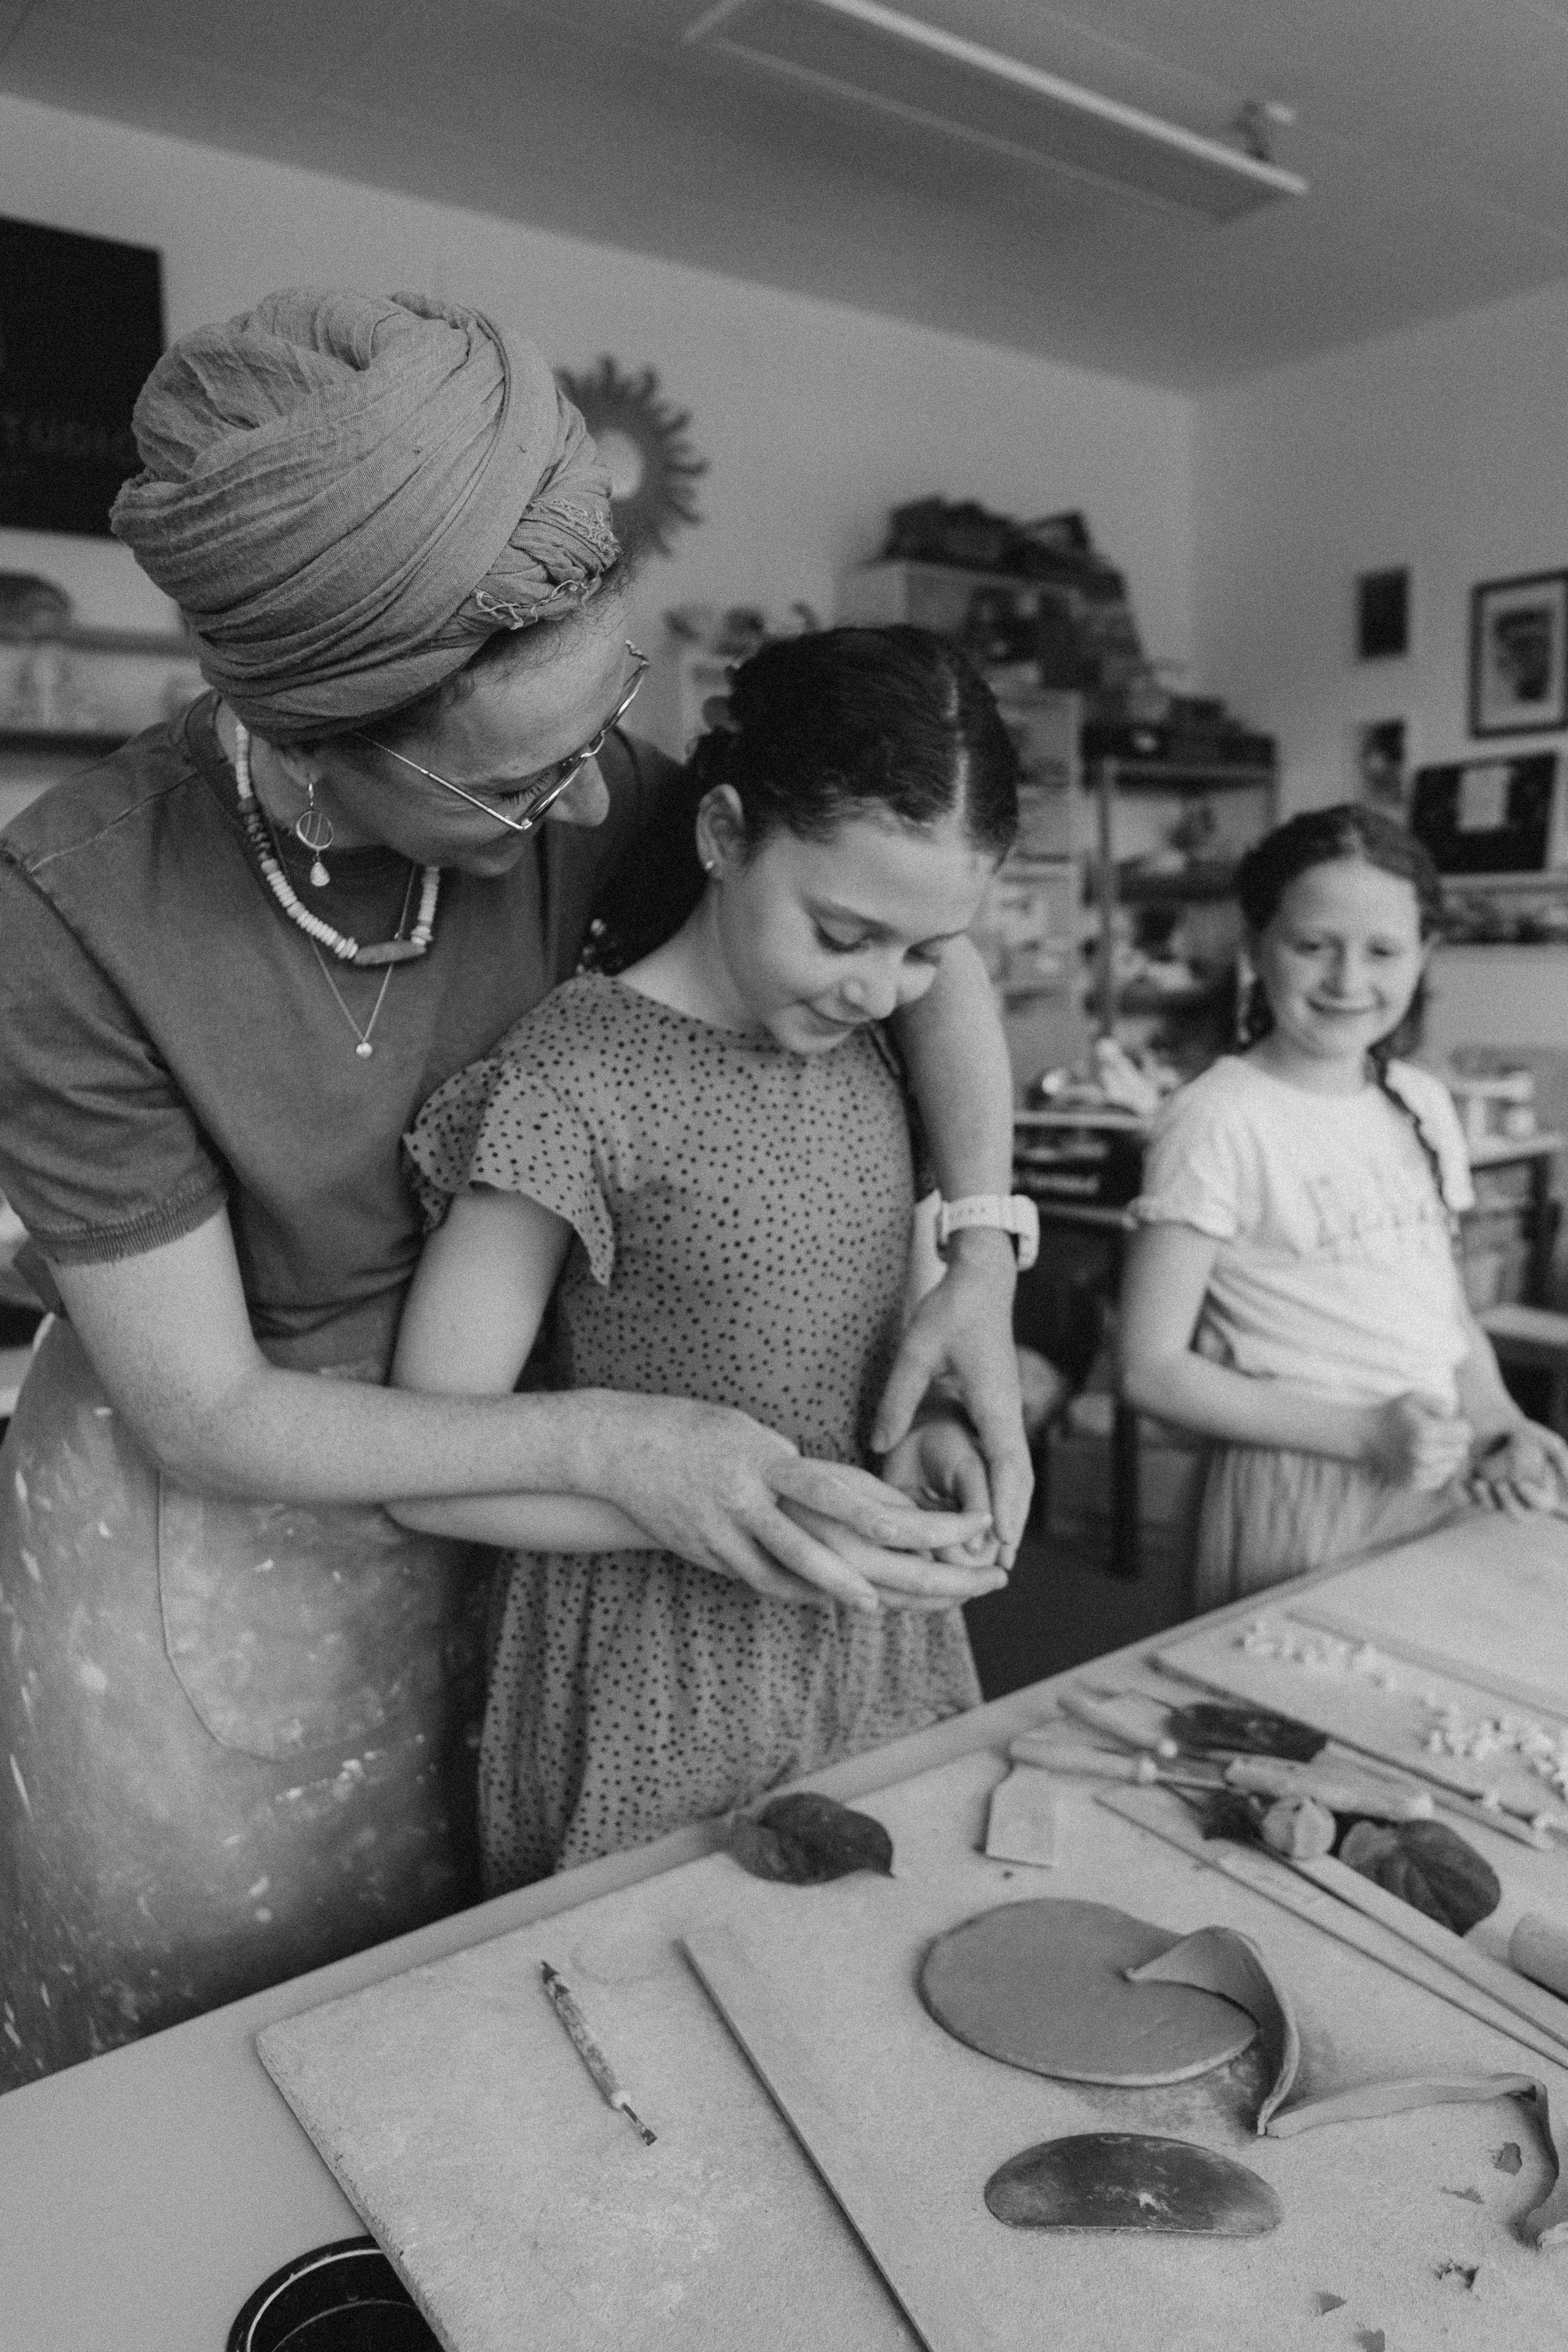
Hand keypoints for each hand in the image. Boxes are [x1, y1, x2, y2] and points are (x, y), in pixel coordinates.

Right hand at [592, 1392, 993, 1612]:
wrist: (620, 1445)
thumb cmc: (695, 1428)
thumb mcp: (747, 1431)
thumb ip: (788, 1463)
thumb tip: (832, 1486)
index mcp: (762, 1461)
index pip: (825, 1489)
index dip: (867, 1513)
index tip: (906, 1531)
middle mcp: (742, 1499)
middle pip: (799, 1548)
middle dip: (841, 1578)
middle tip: (881, 1601)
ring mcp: (716, 1530)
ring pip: (772, 1575)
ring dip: (818, 1592)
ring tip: (861, 1605)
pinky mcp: (699, 1551)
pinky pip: (747, 1576)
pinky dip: (782, 1587)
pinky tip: (811, 1595)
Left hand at [871, 1231, 1033, 1563]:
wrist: (981, 1280)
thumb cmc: (952, 1309)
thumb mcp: (917, 1350)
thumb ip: (897, 1398)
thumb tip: (878, 1446)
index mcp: (995, 1403)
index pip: (1008, 1465)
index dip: (1007, 1508)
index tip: (1003, 1546)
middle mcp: (1007, 1414)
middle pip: (1019, 1480)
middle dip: (1013, 1524)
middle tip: (1002, 1571)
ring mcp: (1005, 1412)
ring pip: (1015, 1471)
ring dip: (1009, 1510)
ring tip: (998, 1554)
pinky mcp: (997, 1408)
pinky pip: (1002, 1457)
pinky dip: (1001, 1489)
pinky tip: (986, 1510)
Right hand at [1362, 1392, 1473, 1490]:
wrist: (1364, 1437)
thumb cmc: (1392, 1415)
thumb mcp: (1414, 1398)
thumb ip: (1440, 1404)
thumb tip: (1455, 1419)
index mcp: (1426, 1431)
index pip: (1466, 1433)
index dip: (1460, 1426)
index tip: (1450, 1424)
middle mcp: (1424, 1454)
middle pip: (1461, 1451)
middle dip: (1455, 1442)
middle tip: (1441, 1436)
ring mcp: (1417, 1472)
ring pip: (1452, 1467)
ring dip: (1447, 1457)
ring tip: (1432, 1448)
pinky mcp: (1412, 1484)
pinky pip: (1439, 1479)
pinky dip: (1436, 1470)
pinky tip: (1425, 1460)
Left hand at [1467, 1419, 1567, 1518]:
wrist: (1490, 1422)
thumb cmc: (1522, 1432)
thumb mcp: (1545, 1439)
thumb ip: (1559, 1455)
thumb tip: (1567, 1478)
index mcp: (1540, 1491)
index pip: (1542, 1504)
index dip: (1534, 1498)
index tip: (1521, 1483)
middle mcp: (1519, 1498)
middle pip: (1519, 1516)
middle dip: (1510, 1504)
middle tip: (1502, 1484)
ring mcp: (1496, 1496)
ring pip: (1493, 1509)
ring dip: (1487, 1499)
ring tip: (1480, 1482)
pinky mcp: (1474, 1492)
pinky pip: (1469, 1501)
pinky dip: (1467, 1494)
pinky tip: (1467, 1481)